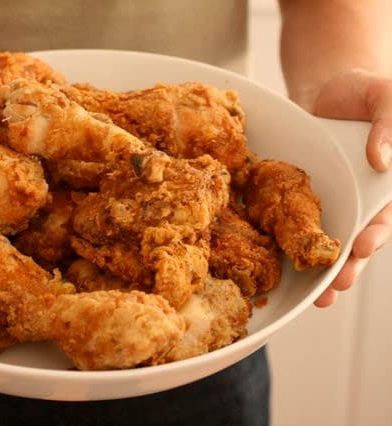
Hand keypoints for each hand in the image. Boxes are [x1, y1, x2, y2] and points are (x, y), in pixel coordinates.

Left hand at [296, 69, 391, 306]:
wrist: (325, 89)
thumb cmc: (362, 92)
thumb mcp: (385, 97)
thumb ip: (388, 124)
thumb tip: (382, 160)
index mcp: (383, 184)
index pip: (383, 215)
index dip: (375, 233)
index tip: (364, 245)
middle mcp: (358, 200)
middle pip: (357, 242)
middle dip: (348, 266)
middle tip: (336, 285)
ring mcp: (330, 203)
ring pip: (328, 244)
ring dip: (323, 271)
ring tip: (318, 296)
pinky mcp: (300, 199)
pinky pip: (296, 225)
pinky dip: (291, 247)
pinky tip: (282, 267)